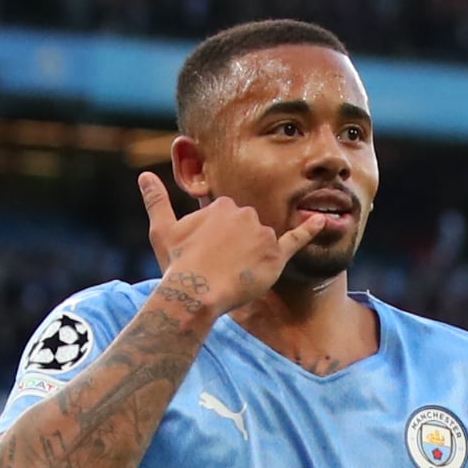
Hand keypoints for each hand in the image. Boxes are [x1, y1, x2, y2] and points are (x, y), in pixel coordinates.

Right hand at [140, 173, 328, 320]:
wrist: (195, 292)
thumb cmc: (177, 264)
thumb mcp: (163, 230)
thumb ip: (156, 200)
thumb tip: (142, 175)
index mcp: (223, 205)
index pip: (228, 219)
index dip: (218, 240)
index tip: (208, 255)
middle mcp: (246, 213)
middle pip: (247, 230)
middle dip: (236, 248)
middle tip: (219, 268)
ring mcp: (263, 235)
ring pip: (262, 243)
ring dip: (251, 258)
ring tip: (232, 275)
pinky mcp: (276, 257)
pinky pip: (297, 240)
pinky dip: (311, 230)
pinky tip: (324, 222)